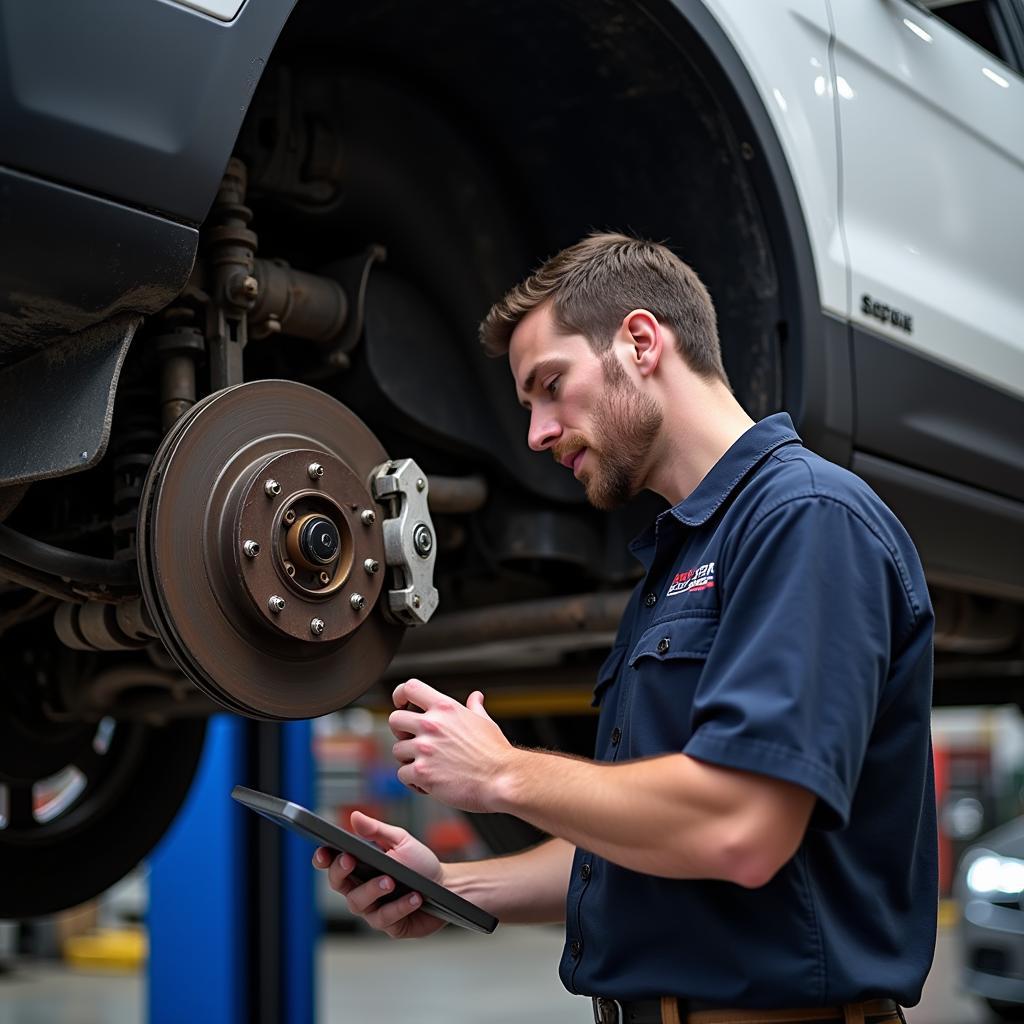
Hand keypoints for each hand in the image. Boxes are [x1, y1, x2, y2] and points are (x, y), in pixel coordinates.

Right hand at [311, 811, 446, 938]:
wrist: (445, 885)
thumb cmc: (418, 863)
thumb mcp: (400, 841)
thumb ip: (377, 830)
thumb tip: (355, 817)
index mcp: (359, 867)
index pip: (333, 864)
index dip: (323, 859)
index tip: (323, 852)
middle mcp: (361, 890)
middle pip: (339, 884)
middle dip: (341, 872)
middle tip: (352, 860)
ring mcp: (373, 910)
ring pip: (359, 903)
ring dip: (373, 890)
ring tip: (391, 881)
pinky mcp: (390, 926)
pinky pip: (387, 918)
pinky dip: (401, 906)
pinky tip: (414, 897)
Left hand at [389, 679, 516, 811]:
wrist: (502, 779)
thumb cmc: (496, 753)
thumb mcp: (485, 723)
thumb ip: (474, 708)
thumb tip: (476, 697)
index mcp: (445, 708)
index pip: (410, 688)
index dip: (401, 695)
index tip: (403, 705)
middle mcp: (431, 725)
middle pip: (394, 719)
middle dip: (401, 732)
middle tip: (415, 742)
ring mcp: (424, 749)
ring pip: (397, 750)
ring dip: (409, 759)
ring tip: (429, 766)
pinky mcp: (422, 773)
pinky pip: (403, 775)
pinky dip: (414, 781)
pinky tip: (430, 783)